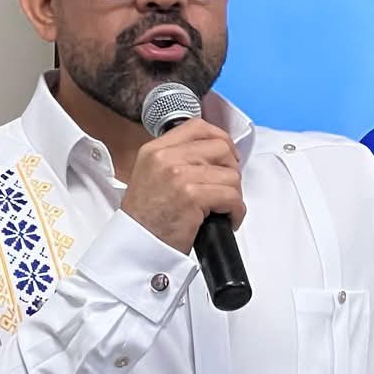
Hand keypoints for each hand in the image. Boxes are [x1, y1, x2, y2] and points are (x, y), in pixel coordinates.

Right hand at [121, 119, 245, 251]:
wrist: (137, 247)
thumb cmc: (147, 219)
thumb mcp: (151, 176)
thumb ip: (176, 160)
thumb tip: (213, 155)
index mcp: (155, 150)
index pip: (198, 127)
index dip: (220, 139)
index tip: (227, 157)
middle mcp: (165, 158)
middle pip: (220, 148)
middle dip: (231, 170)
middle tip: (226, 189)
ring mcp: (178, 176)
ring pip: (230, 175)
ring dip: (234, 195)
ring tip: (223, 209)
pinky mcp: (191, 196)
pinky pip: (231, 197)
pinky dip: (236, 211)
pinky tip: (227, 220)